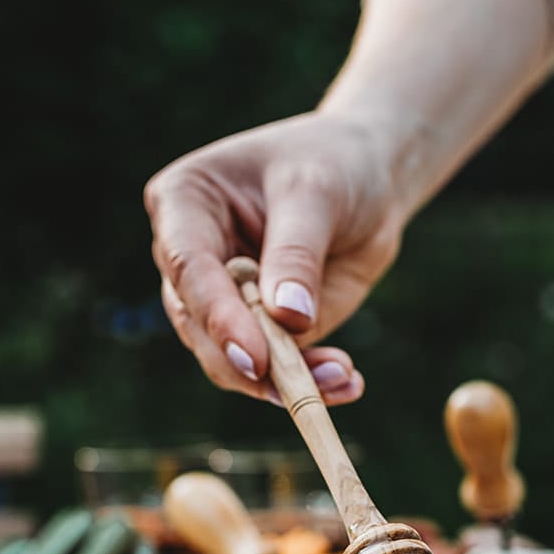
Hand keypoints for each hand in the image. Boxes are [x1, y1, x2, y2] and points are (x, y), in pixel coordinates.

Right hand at [145, 111, 403, 403]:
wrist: (370, 177)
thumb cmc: (333, 164)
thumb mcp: (317, 193)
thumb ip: (297, 253)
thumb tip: (288, 319)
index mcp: (183, 203)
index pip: (187, 266)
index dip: (217, 315)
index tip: (255, 358)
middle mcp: (189, 257)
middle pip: (199, 326)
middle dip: (250, 364)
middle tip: (301, 389)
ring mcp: (221, 299)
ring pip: (231, 360)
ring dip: (285, 381)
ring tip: (341, 378)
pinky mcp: (259, 329)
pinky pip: (273, 370)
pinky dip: (310, 383)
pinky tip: (346, 382)